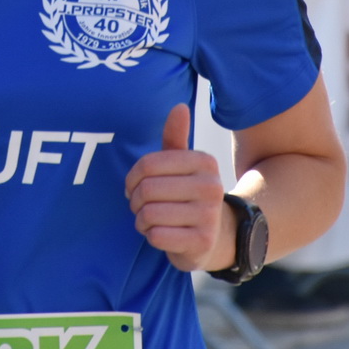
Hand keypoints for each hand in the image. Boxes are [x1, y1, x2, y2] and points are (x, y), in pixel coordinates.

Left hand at [124, 104, 230, 272]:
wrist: (216, 236)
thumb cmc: (188, 194)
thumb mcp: (183, 165)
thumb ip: (176, 137)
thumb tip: (179, 106)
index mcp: (205, 162)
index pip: (147, 165)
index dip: (131, 177)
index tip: (133, 186)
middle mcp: (212, 187)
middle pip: (146, 190)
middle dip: (135, 201)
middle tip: (140, 206)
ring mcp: (209, 216)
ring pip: (149, 214)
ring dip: (142, 220)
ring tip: (151, 220)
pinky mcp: (202, 242)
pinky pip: (156, 236)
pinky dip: (150, 236)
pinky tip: (160, 234)